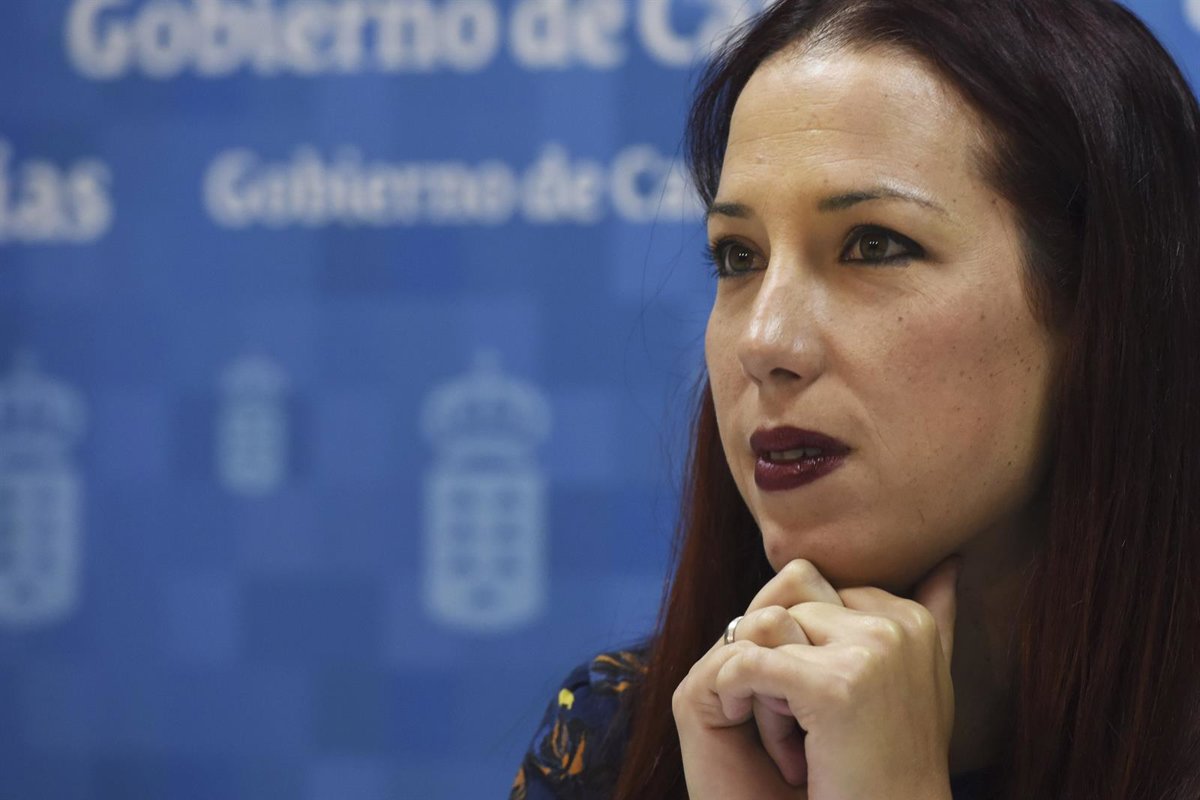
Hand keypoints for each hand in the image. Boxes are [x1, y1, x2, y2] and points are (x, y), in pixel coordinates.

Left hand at [672, 556, 960, 799]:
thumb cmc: (897, 763)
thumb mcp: (921, 681)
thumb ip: (933, 617)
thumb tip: (950, 562)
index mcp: (911, 620)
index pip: (821, 594)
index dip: (804, 645)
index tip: (823, 706)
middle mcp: (896, 626)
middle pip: (791, 606)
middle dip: (781, 659)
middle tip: (802, 729)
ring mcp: (869, 652)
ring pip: (768, 630)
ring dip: (763, 684)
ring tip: (793, 740)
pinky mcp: (833, 686)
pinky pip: (747, 661)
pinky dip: (736, 693)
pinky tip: (759, 736)